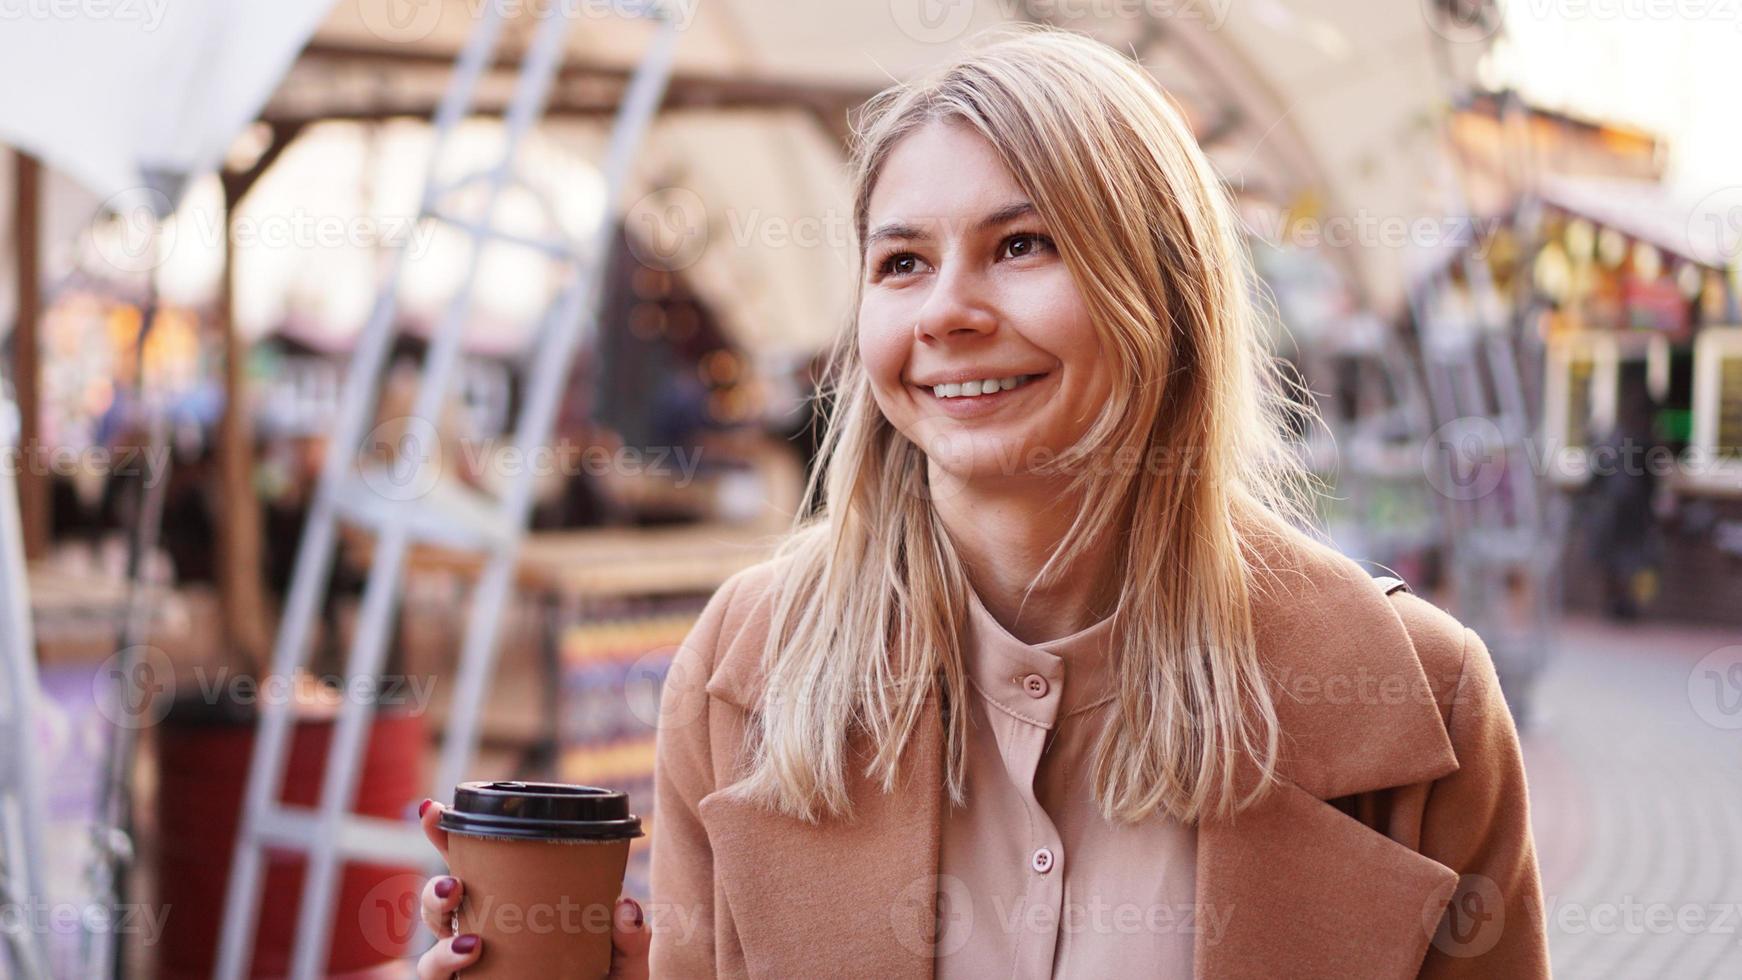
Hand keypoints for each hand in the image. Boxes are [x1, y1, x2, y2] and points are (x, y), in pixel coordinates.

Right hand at [414, 799, 652, 979]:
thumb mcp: (626, 959)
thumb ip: (630, 936)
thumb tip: (624, 907)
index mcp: (511, 910)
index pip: (473, 870)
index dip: (447, 839)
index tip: (435, 810)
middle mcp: (483, 939)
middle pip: (440, 909)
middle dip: (434, 892)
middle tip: (454, 886)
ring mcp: (472, 975)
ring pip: (430, 955)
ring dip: (440, 944)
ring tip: (470, 941)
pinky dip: (444, 965)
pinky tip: (470, 954)